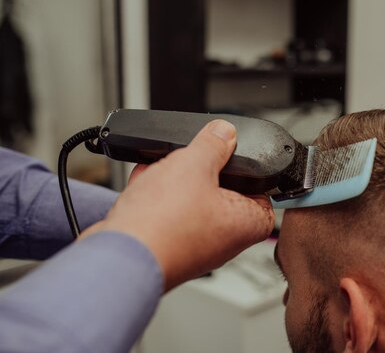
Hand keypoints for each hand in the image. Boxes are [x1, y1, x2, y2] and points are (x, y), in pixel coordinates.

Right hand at [83, 120, 275, 290]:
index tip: (235, 156)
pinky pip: (166, 214)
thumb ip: (213, 144)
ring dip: (174, 180)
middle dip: (201, 171)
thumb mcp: (194, 164)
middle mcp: (224, 241)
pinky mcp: (165, 246)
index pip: (263, 193)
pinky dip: (156, 195)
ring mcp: (194, 246)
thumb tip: (225, 133)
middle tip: (193, 157)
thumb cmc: (165, 224)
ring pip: (190, 202)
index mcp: (245, 224)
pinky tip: (144, 179)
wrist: (118, 256)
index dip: (250, 173)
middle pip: (221, 194)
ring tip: (162, 164)